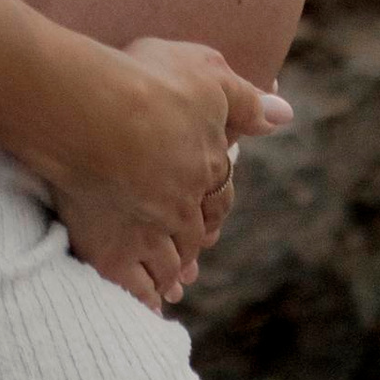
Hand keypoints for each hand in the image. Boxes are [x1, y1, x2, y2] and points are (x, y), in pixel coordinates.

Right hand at [34, 36, 291, 313]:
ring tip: (173, 286)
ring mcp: (149, 235)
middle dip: (193, 246)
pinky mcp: (113, 253)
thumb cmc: (148, 82)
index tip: (210, 218)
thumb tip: (285, 116)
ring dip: (172, 274)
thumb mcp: (208, 73)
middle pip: (194, 234)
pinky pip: (134, 288)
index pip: (218, 194)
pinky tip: (148, 305)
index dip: (212, 205)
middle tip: (192, 265)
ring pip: (169, 264)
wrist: (94, 112)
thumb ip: (246, 100)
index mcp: (209, 166)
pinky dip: (145, 298)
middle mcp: (184, 208)